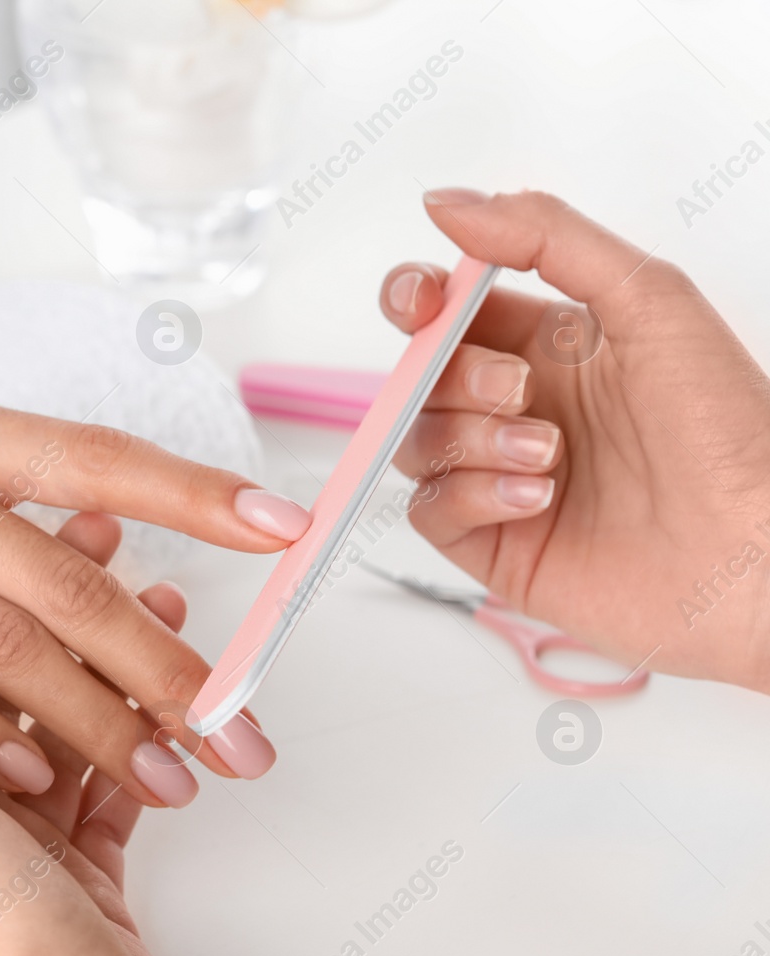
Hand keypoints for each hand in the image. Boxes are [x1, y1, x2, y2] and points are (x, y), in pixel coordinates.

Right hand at [0, 380, 305, 807]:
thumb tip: (66, 545)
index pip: (92, 456)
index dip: (196, 493)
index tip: (286, 529)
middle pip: (68, 583)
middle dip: (168, 666)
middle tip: (238, 730)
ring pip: (6, 650)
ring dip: (98, 724)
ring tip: (169, 777)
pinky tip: (44, 782)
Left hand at [0, 513, 207, 955]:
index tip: (23, 527)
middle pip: (5, 685)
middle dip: (58, 613)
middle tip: (110, 545)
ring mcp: (17, 844)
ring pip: (67, 726)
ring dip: (113, 667)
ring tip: (160, 605)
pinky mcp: (83, 875)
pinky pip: (112, 786)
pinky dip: (145, 741)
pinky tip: (172, 699)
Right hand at [382, 189, 769, 690]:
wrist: (759, 554)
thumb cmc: (733, 435)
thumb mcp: (650, 299)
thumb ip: (547, 237)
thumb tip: (452, 204)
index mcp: (553, 346)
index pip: (448, 309)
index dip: (418, 299)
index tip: (424, 302)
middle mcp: (521, 409)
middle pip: (421, 373)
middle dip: (453, 372)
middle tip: (519, 389)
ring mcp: (500, 476)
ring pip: (417, 438)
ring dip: (471, 438)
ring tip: (550, 455)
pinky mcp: (493, 542)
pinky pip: (429, 508)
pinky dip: (471, 495)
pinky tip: (538, 498)